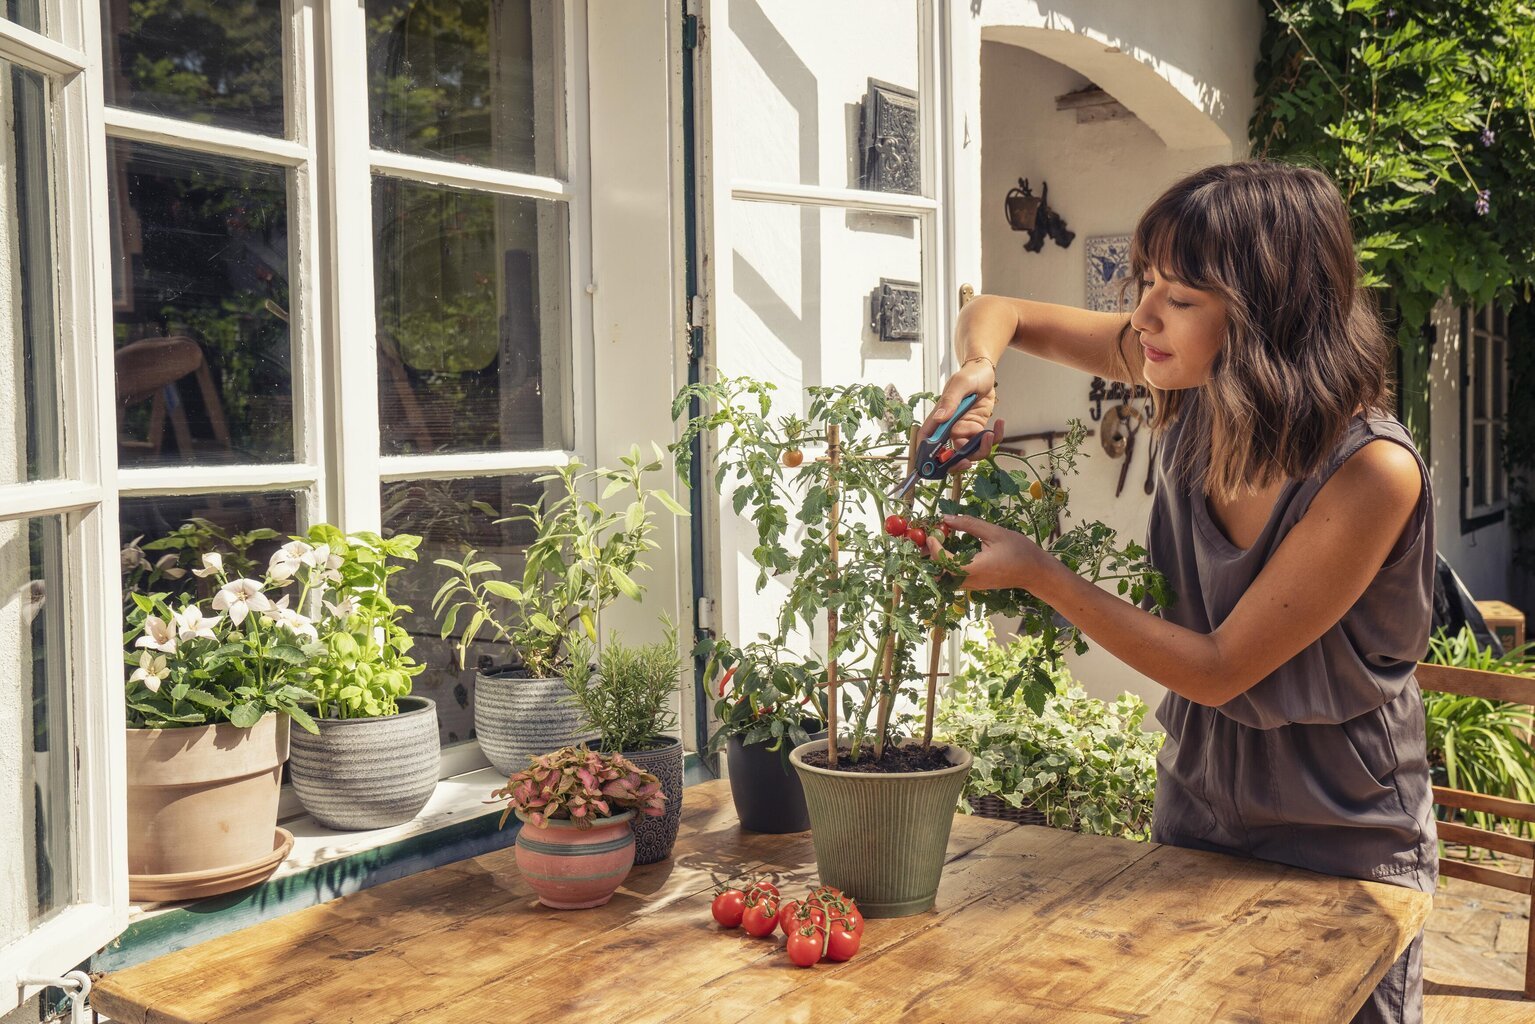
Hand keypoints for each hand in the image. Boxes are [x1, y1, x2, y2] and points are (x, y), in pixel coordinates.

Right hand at [913, 359, 998, 473]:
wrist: (986, 373)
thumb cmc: (970, 375)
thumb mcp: (961, 384)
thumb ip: (950, 401)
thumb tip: (940, 418)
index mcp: (940, 417)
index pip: (927, 438)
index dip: (926, 455)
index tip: (933, 466)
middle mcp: (950, 427)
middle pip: (947, 452)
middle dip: (957, 462)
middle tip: (967, 462)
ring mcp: (965, 430)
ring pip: (969, 451)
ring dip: (982, 449)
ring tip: (991, 434)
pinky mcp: (978, 430)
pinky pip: (985, 442)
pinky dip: (995, 438)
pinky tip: (1000, 424)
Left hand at [930, 514, 1053, 592]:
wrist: (1036, 572)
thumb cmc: (1019, 551)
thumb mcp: (995, 533)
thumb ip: (969, 525)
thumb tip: (947, 518)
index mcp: (974, 569)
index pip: (944, 561)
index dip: (934, 547)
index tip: (932, 532)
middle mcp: (970, 582)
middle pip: (939, 574)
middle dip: (931, 556)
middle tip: (931, 536)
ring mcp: (972, 586)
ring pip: (945, 579)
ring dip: (938, 561)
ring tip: (939, 542)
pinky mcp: (975, 586)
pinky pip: (954, 579)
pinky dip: (947, 566)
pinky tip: (950, 550)